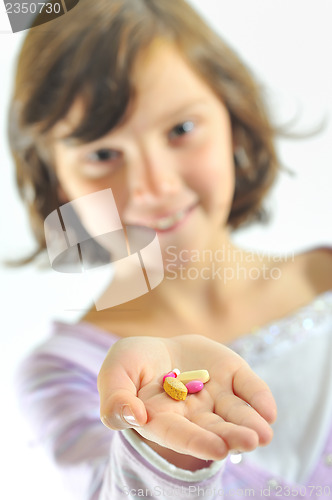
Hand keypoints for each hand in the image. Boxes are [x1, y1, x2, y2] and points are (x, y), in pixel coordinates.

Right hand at [97, 334, 276, 460]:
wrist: (157, 347)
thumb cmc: (133, 363)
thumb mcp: (115, 371)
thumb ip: (115, 396)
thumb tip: (132, 415)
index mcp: (162, 419)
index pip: (179, 434)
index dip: (197, 442)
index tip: (217, 448)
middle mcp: (193, 414)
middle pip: (213, 429)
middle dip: (231, 436)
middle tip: (250, 441)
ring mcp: (215, 395)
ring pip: (235, 414)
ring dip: (250, 423)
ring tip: (263, 434)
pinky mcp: (232, 375)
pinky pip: (248, 388)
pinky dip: (259, 398)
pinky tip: (268, 410)